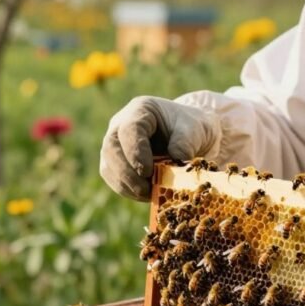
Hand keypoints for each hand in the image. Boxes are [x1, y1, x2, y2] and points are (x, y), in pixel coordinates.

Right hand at [100, 96, 221, 200]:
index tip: (148, 171)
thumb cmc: (191, 128)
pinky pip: (114, 179)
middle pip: (111, 148)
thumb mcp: (196, 129)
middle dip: (127, 173)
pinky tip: (147, 195)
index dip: (135, 151)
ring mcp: (115, 144)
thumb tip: (177, 159)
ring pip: (108, 166)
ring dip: (126, 184)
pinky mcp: (116, 163)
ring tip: (149, 194)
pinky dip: (128, 190)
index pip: (129, 129)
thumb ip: (186, 142)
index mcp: (141, 110)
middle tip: (146, 190)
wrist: (189, 138)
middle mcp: (121, 125)